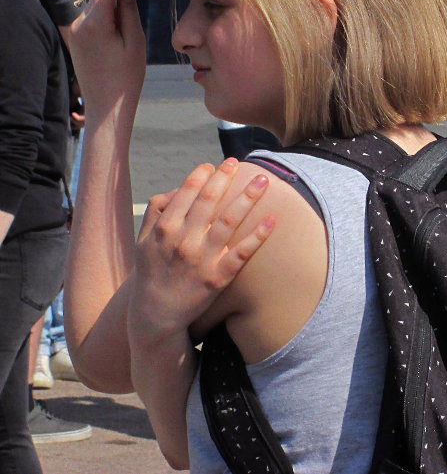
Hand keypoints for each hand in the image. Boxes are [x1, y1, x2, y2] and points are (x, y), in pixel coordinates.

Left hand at [68, 0, 145, 120]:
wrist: (106, 106)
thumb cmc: (127, 77)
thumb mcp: (135, 40)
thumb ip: (129, 8)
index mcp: (95, 22)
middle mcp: (78, 23)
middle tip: (139, 2)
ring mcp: (73, 31)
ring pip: (95, 6)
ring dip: (111, 8)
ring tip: (129, 26)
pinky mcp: (74, 38)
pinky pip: (90, 18)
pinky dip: (104, 19)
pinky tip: (118, 36)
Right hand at [129, 159, 273, 336]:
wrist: (155, 316)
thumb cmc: (151, 273)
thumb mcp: (143, 242)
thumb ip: (155, 214)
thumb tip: (172, 190)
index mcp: (165, 229)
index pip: (187, 194)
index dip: (201, 176)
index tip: (213, 165)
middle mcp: (184, 241)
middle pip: (209, 202)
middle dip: (225, 178)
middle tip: (237, 162)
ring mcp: (202, 260)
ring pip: (229, 222)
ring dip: (247, 198)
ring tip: (262, 181)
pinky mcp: (218, 278)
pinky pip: (241, 254)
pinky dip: (257, 237)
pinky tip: (271, 220)